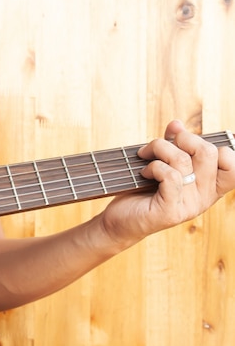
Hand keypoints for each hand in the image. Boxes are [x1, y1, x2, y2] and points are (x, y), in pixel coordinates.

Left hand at [100, 120, 234, 245]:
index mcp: (210, 186)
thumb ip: (174, 145)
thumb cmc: (142, 192)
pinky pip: (170, 176)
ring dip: (159, 149)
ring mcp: (190, 206)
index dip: (211, 143)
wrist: (121, 221)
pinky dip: (154, 167)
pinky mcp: (171, 211)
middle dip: (182, 138)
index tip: (184, 142)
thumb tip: (177, 124)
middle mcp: (205, 197)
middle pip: (209, 152)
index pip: (231, 161)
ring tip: (144, 155)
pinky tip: (144, 172)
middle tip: (160, 145)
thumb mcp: (162, 164)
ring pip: (183, 160)